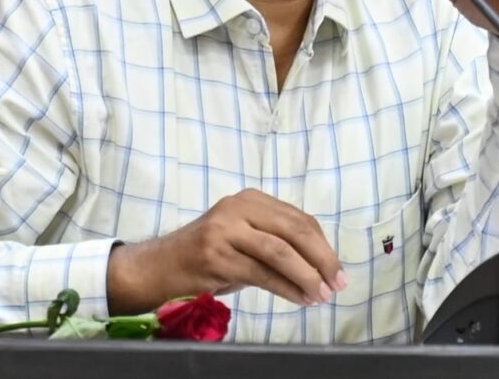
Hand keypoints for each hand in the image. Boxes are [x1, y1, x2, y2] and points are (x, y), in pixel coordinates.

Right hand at [106, 189, 345, 313]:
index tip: (337, 269)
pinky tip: (299, 299)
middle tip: (337, 282)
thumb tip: (320, 263)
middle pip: (293, 230)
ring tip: (321, 294)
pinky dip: (286, 288)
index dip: (322, 245)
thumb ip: (276, 241)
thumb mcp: (245, 239)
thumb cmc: (209, 255)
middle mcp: (238, 207)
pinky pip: (261, 273)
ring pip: (279, 251)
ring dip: (306, 275)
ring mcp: (225, 229)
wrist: (160, 266)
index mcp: (250, 199)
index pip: (298, 218)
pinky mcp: (216, 255)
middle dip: (321, 258)